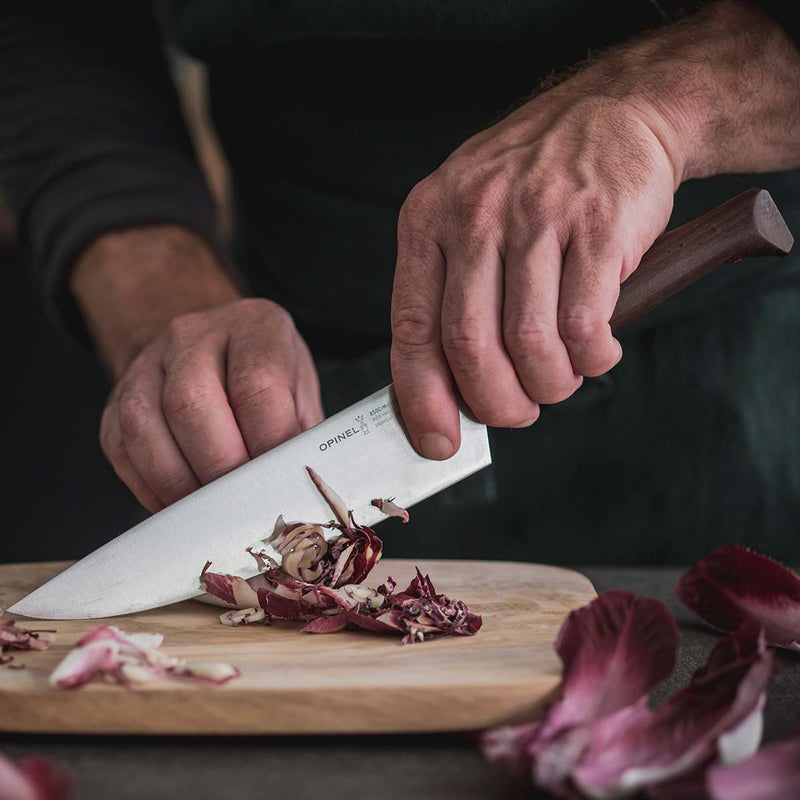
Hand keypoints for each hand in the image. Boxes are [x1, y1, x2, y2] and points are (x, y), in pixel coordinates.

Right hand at [72, 227, 322, 511]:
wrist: (210, 345)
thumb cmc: (264, 374)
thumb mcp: (298, 387)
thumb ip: (299, 428)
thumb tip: (296, 477)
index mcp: (254, 327)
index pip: (257, 383)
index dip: (266, 441)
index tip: (276, 480)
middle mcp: (193, 336)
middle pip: (191, 403)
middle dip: (220, 467)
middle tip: (242, 503)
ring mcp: (148, 364)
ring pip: (145, 426)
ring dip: (180, 482)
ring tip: (211, 512)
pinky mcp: (117, 399)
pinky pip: (122, 448)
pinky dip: (151, 487)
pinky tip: (180, 505)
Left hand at [391, 84, 677, 457]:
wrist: (612, 112)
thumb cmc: (532, 186)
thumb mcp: (466, 217)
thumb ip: (450, 294)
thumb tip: (447, 391)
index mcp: (427, 222)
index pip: (411, 327)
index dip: (422, 397)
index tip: (438, 441)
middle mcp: (475, 216)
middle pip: (468, 345)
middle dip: (494, 402)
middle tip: (516, 413)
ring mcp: (537, 217)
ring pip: (529, 342)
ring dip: (547, 384)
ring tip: (558, 380)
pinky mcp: (596, 225)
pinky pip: (583, 323)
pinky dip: (590, 358)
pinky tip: (595, 351)